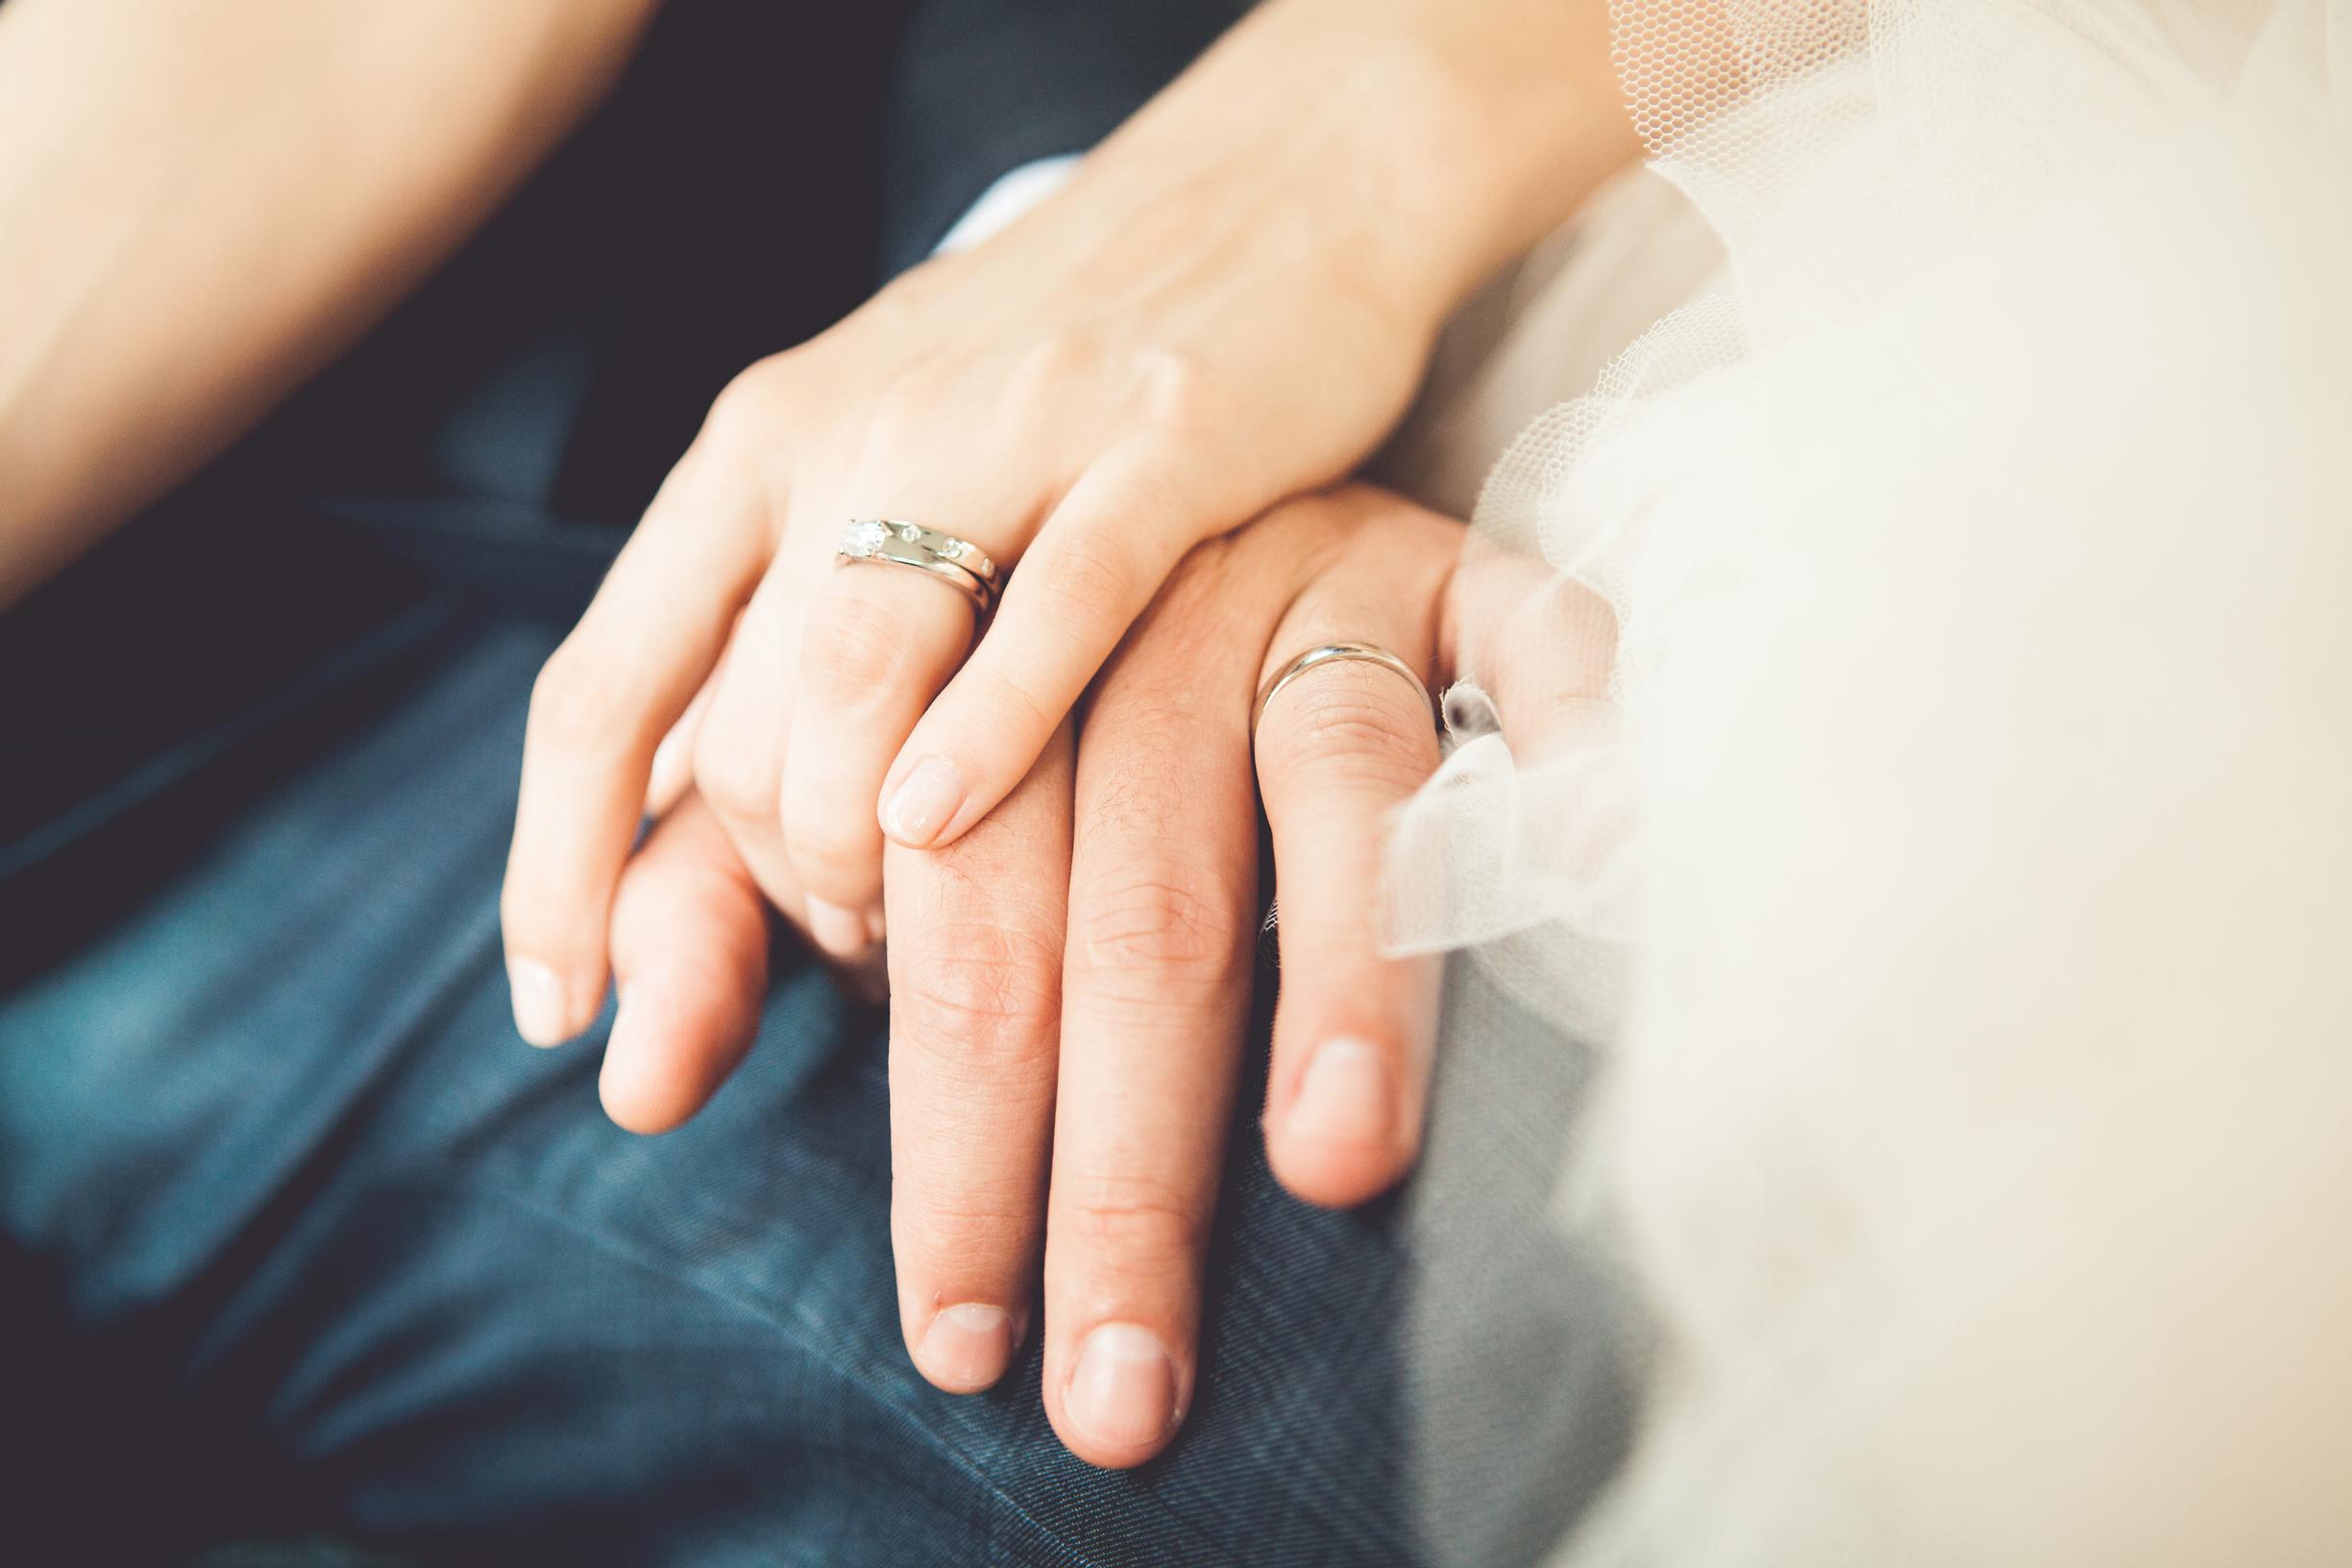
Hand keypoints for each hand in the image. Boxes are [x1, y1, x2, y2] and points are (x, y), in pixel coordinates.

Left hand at [498, 0, 1638, 1044]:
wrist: (1262, 188)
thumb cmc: (1056, 378)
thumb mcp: (875, 479)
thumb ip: (779, 656)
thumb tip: (680, 868)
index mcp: (757, 450)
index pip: (604, 687)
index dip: (557, 863)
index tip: (560, 1010)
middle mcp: (846, 435)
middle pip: (733, 717)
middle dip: (766, 884)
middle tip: (853, 957)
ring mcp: (1001, 432)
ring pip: (857, 666)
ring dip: (854, 840)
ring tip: (910, 930)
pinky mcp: (1159, 438)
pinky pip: (1054, 600)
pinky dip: (986, 724)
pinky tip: (944, 818)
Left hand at [597, 486, 1613, 1466]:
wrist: (1166, 303)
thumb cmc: (981, 597)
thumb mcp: (821, 731)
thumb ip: (723, 896)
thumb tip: (631, 1085)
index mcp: (933, 629)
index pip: (907, 892)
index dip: (940, 1131)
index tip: (956, 1326)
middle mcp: (1109, 596)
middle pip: (1100, 887)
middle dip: (1090, 1147)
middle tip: (1111, 1376)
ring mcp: (1289, 560)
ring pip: (1321, 771)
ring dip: (1341, 973)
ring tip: (1332, 1168)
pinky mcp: (1434, 537)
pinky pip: (1524, 629)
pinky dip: (1565, 733)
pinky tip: (1597, 857)